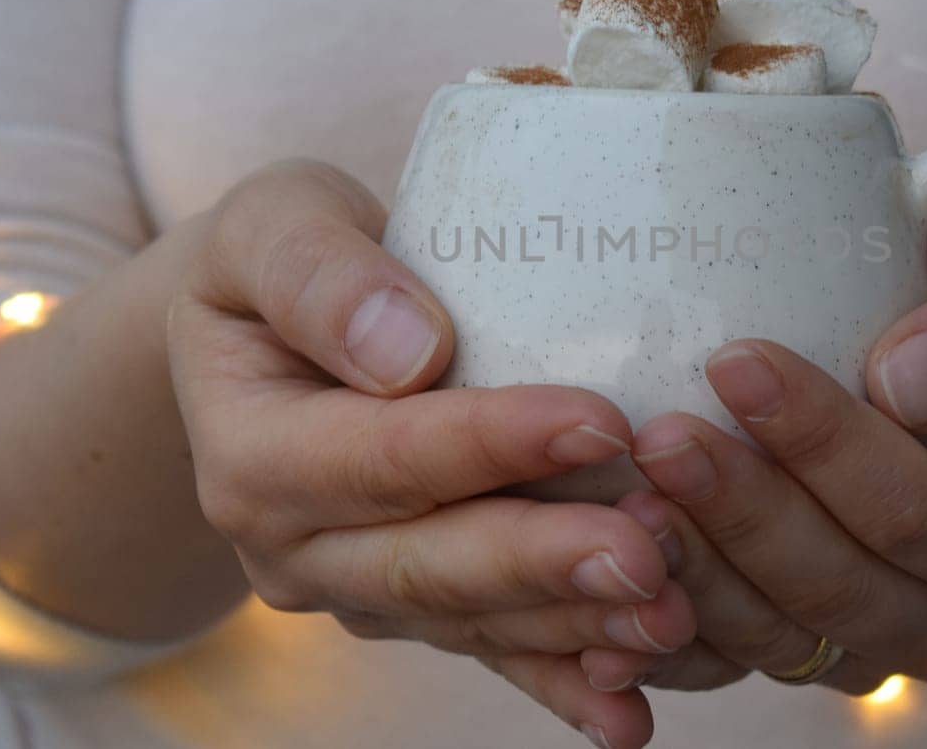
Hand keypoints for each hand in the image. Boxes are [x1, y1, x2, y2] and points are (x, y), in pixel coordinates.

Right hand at [168, 160, 694, 745]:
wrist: (265, 340)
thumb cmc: (280, 264)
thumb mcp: (271, 227)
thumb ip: (319, 274)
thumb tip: (407, 349)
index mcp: (255, 451)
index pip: (382, 454)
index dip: (489, 444)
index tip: (600, 422)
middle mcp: (298, 545)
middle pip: (430, 562)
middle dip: (544, 563)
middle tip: (650, 551)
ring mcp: (358, 590)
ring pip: (474, 621)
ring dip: (573, 626)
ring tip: (671, 614)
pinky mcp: (417, 610)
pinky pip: (494, 654)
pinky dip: (562, 683)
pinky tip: (630, 711)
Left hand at [578, 230, 926, 699]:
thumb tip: (911, 383)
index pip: (907, 502)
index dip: (820, 439)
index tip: (736, 360)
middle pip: (832, 582)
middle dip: (739, 510)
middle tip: (657, 437)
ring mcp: (875, 648)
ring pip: (773, 636)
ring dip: (694, 572)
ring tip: (626, 498)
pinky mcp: (809, 657)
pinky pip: (729, 661)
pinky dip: (668, 631)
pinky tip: (606, 583)